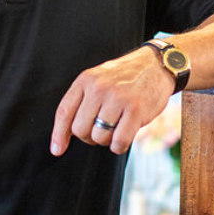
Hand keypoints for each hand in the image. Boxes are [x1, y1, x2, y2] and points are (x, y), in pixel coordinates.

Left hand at [50, 46, 173, 156]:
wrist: (155, 65)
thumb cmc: (125, 77)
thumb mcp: (98, 79)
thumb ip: (82, 101)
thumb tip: (65, 134)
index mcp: (86, 80)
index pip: (64, 112)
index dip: (59, 134)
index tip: (57, 150)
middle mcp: (99, 88)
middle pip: (80, 129)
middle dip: (88, 137)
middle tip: (100, 130)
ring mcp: (118, 98)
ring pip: (99, 137)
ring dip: (106, 141)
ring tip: (114, 128)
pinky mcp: (136, 109)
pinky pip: (119, 141)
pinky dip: (119, 145)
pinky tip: (123, 137)